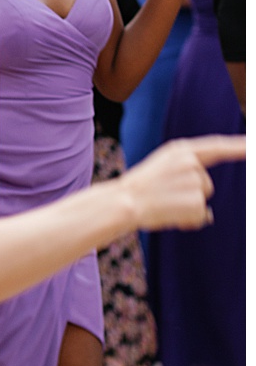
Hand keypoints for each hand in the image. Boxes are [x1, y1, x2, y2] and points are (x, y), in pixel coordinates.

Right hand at [122, 135, 243, 229]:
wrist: (123, 202)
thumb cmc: (138, 190)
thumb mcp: (160, 170)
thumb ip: (185, 176)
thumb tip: (209, 214)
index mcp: (179, 150)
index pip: (217, 146)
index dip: (239, 146)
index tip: (253, 145)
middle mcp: (191, 162)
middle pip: (206, 183)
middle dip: (192, 194)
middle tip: (164, 197)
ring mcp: (195, 181)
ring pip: (202, 199)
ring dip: (188, 208)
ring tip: (164, 205)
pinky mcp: (197, 200)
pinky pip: (201, 215)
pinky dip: (188, 220)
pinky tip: (170, 214)